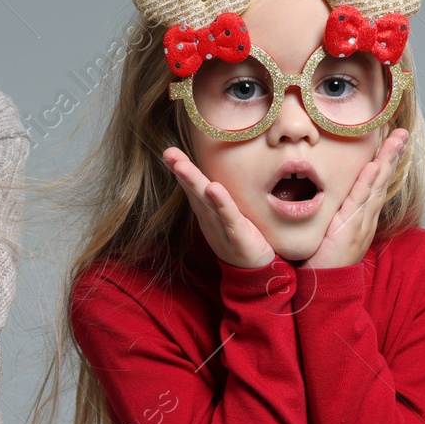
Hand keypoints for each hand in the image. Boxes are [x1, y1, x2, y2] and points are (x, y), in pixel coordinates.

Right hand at [162, 147, 273, 269]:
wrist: (256, 272)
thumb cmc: (242, 238)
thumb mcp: (228, 215)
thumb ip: (219, 197)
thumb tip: (214, 174)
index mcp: (207, 211)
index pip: (192, 187)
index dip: (181, 169)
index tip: (168, 152)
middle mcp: (210, 217)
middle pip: (194, 191)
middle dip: (181, 171)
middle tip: (168, 153)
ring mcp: (221, 227)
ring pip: (206, 201)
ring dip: (193, 183)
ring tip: (182, 166)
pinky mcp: (237, 235)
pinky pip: (229, 216)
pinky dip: (221, 202)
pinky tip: (213, 188)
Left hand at [299, 129, 406, 269]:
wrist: (326, 285)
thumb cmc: (325, 258)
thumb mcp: (333, 229)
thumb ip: (337, 213)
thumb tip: (333, 197)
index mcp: (363, 216)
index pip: (377, 183)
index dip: (385, 161)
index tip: (392, 141)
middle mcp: (366, 217)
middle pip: (383, 180)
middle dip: (393, 155)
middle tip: (402, 133)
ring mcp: (361, 222)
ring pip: (377, 186)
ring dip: (387, 162)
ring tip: (396, 140)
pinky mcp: (350, 228)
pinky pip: (360, 201)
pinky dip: (369, 183)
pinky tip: (375, 167)